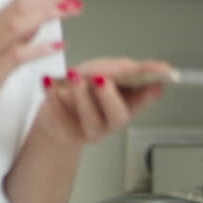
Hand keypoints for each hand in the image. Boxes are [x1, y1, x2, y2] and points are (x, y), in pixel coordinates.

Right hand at [0, 0, 80, 142]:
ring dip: (47, 14)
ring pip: (17, 23)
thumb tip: (36, 22)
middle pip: (19, 7)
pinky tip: (59, 45)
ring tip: (70, 13)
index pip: (17, 3)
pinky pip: (17, 55)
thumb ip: (14, 40)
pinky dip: (40, 48)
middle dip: (50, 1)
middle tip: (75, 3)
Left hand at [32, 58, 168, 144]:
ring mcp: (88, 130)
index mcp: (125, 106)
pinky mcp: (65, 133)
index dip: (148, 92)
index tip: (152, 80)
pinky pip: (59, 117)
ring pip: (89, 118)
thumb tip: (149, 69)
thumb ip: (125, 71)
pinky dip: (53, 98)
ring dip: (81, 95)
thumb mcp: (106, 71)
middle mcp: (110, 122)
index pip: (143, 100)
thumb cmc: (86, 86)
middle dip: (110, 96)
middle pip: (117, 115)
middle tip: (100, 77)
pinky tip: (49, 82)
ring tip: (75, 75)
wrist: (57, 104)